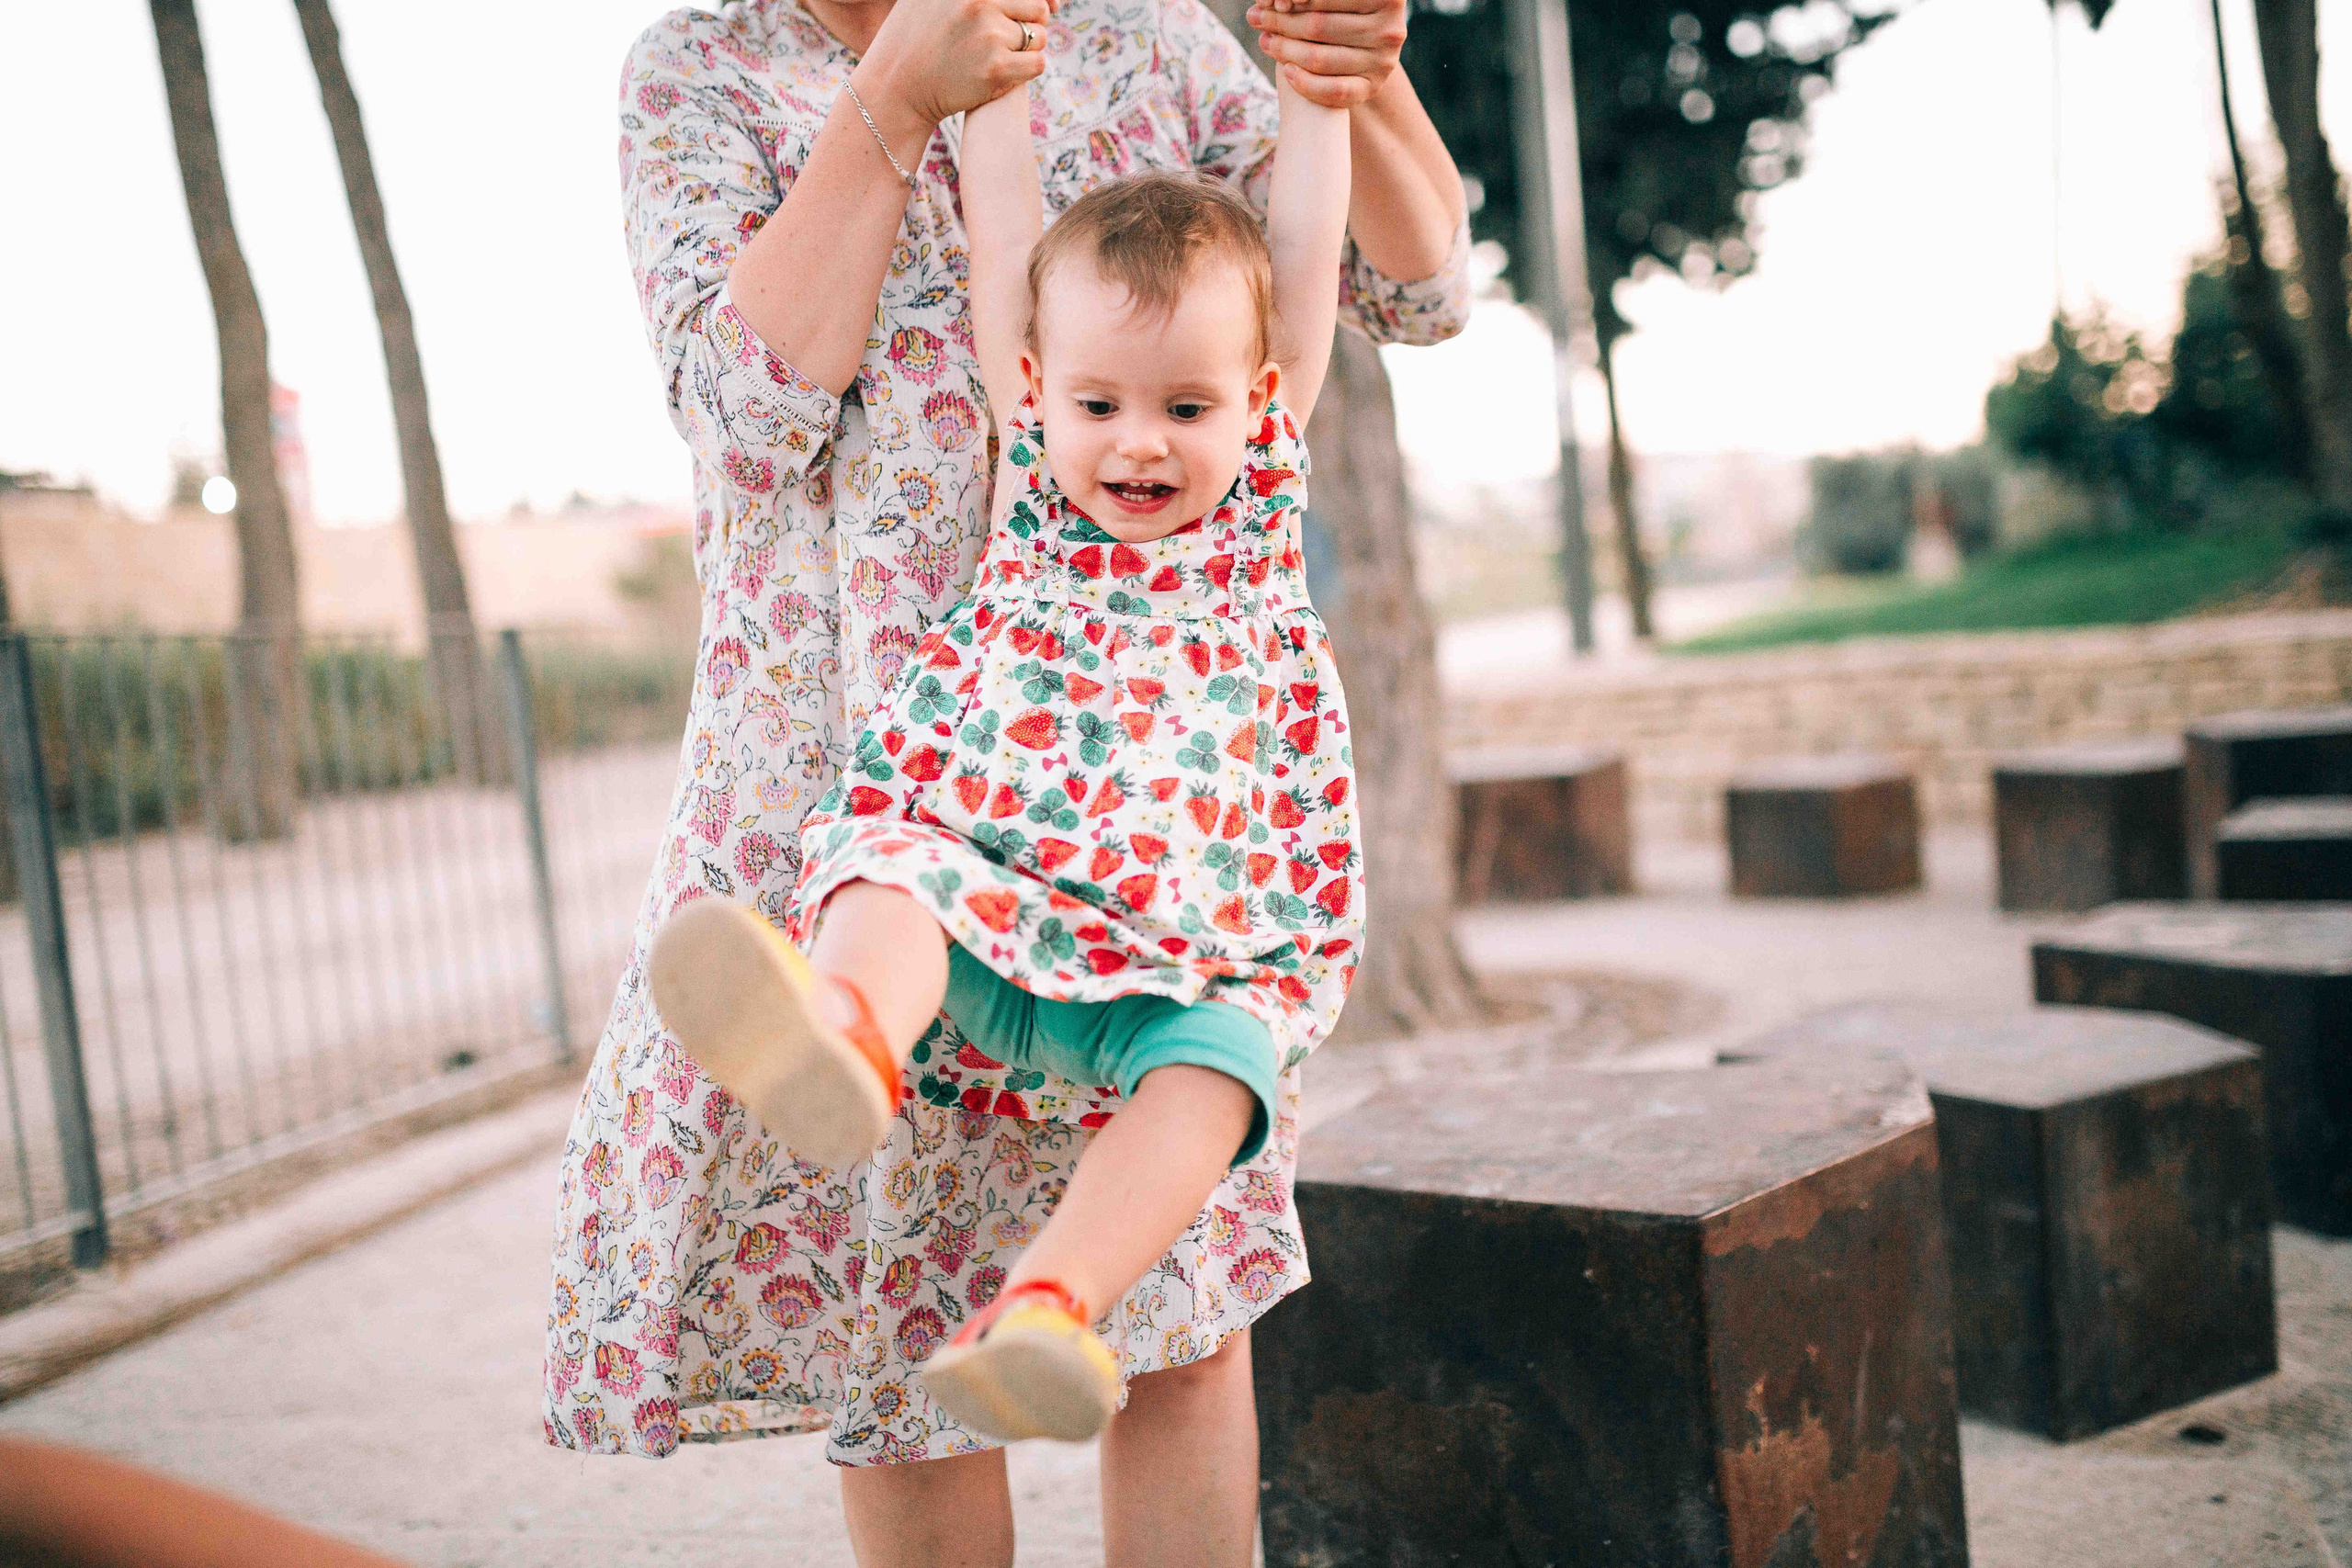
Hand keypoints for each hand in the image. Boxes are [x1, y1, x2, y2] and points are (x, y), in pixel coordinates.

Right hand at [860, 0, 1055, 130]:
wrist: (897, 86)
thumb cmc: (913, 40)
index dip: (1026, 5)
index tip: (1021, 16)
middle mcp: (980, 3)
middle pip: (1036, 7)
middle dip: (1029, 24)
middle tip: (1013, 39)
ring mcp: (989, 35)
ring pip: (1039, 37)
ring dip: (1028, 49)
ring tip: (1005, 56)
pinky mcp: (996, 68)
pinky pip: (1037, 63)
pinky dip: (1027, 69)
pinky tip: (1008, 72)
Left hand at [1247, 0, 1406, 108]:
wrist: (1358, 49)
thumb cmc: (1339, 12)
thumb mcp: (1330, 1)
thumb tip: (1277, 2)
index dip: (1294, 0)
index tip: (1271, 0)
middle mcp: (1390, 28)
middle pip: (1319, 26)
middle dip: (1281, 21)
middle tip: (1255, 17)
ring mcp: (1383, 61)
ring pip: (1320, 58)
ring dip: (1283, 50)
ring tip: (1265, 40)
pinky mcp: (1372, 88)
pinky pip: (1332, 91)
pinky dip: (1304, 82)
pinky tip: (1286, 70)